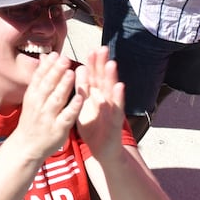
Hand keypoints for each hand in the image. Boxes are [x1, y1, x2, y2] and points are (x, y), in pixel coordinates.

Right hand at [10, 52, 80, 160]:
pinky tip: (79, 98)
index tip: (56, 54)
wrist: (27, 146)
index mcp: (33, 96)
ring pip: (56, 99)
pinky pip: (66, 117)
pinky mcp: (59, 129)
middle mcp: (39, 105)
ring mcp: (48, 117)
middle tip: (65, 59)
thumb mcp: (32, 98)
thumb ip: (41, 78)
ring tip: (71, 73)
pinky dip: (73, 107)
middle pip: (48, 86)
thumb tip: (45, 57)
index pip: (39, 78)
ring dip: (64, 86)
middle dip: (56, 72)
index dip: (47, 66)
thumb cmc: (33, 119)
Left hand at [73, 47, 125, 162]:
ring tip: (111, 64)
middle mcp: (105, 100)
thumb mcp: (83, 105)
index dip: (93, 63)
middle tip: (103, 48)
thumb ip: (82, 87)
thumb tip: (80, 67)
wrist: (102, 151)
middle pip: (104, 80)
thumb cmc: (93, 127)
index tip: (92, 49)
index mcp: (96, 95)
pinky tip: (119, 88)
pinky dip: (118, 98)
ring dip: (112, 78)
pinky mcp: (115, 122)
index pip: (94, 76)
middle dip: (103, 65)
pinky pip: (116, 109)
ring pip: (112, 92)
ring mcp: (112, 110)